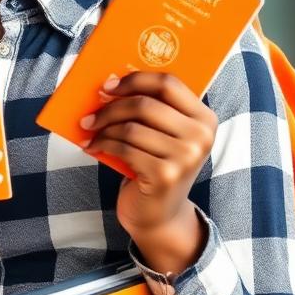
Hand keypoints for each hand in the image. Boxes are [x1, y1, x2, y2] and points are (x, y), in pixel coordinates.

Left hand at [80, 72, 217, 238]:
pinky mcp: (166, 175)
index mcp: (204, 118)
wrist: (161, 214)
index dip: (135, 79)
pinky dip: (104, 145)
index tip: (109, 86)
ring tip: (90, 133)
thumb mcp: (163, 135)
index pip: (168, 83)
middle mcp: (201, 136)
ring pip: (131, 127)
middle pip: (144, 104)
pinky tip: (94, 147)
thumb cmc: (156, 165)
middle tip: (90, 114)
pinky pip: (124, 148)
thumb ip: (151, 109)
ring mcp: (186, 157)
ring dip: (103, 129)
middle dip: (110, 107)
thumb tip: (109, 83)